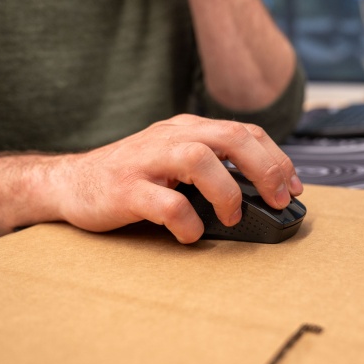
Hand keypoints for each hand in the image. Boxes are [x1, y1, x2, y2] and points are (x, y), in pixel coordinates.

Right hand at [52, 114, 302, 242]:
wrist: (68, 183)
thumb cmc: (126, 177)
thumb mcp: (171, 161)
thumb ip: (209, 168)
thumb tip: (260, 196)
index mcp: (185, 130)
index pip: (243, 132)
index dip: (277, 158)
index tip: (295, 187)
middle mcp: (169, 138)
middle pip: (230, 137)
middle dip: (266, 169)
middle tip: (279, 200)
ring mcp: (146, 162)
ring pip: (200, 159)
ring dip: (227, 191)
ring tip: (233, 216)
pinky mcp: (125, 190)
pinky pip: (166, 203)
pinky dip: (187, 222)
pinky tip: (190, 233)